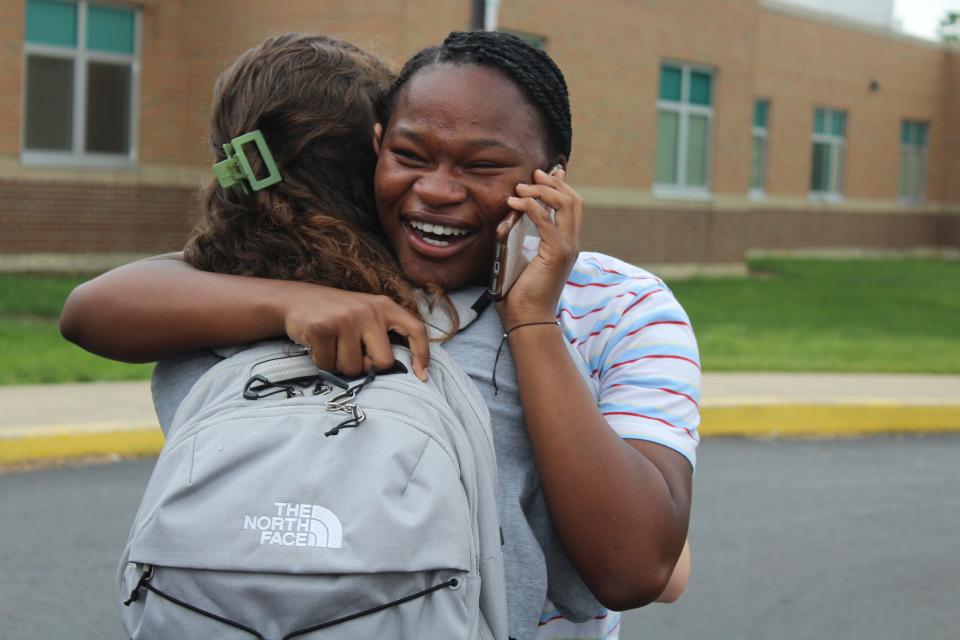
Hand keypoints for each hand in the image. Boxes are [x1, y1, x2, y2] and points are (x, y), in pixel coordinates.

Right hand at [277, 285, 429, 379]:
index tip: (422, 375)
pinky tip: (318, 344)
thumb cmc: (338, 315)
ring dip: (340, 365)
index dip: (422, 354)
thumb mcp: (367, 315)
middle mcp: (367, 311)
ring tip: (333, 345)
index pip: (415, 329)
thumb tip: (403, 369)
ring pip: (353, 368)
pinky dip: (321, 361)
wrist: (296, 300)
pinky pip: (328, 365)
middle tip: (354, 354)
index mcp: (384, 306)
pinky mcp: (321, 328)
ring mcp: (344, 319)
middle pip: (384, 362)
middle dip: (368, 367)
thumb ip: (384, 334)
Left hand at [499, 167, 581, 327]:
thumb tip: (515, 214)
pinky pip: (546, 221)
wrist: (527, 317)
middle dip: (553, 182)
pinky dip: (531, 207)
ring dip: (542, 191)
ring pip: (566, 205)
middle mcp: (572, 243)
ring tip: (521, 187)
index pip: (572, 206)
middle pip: (573, 200)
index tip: (545, 172)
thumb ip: (525, 235)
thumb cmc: (520, 290)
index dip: (561, 185)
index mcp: (567, 243)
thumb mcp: (523, 255)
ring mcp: (568, 248)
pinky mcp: (557, 254)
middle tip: (533, 174)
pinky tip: (515, 203)